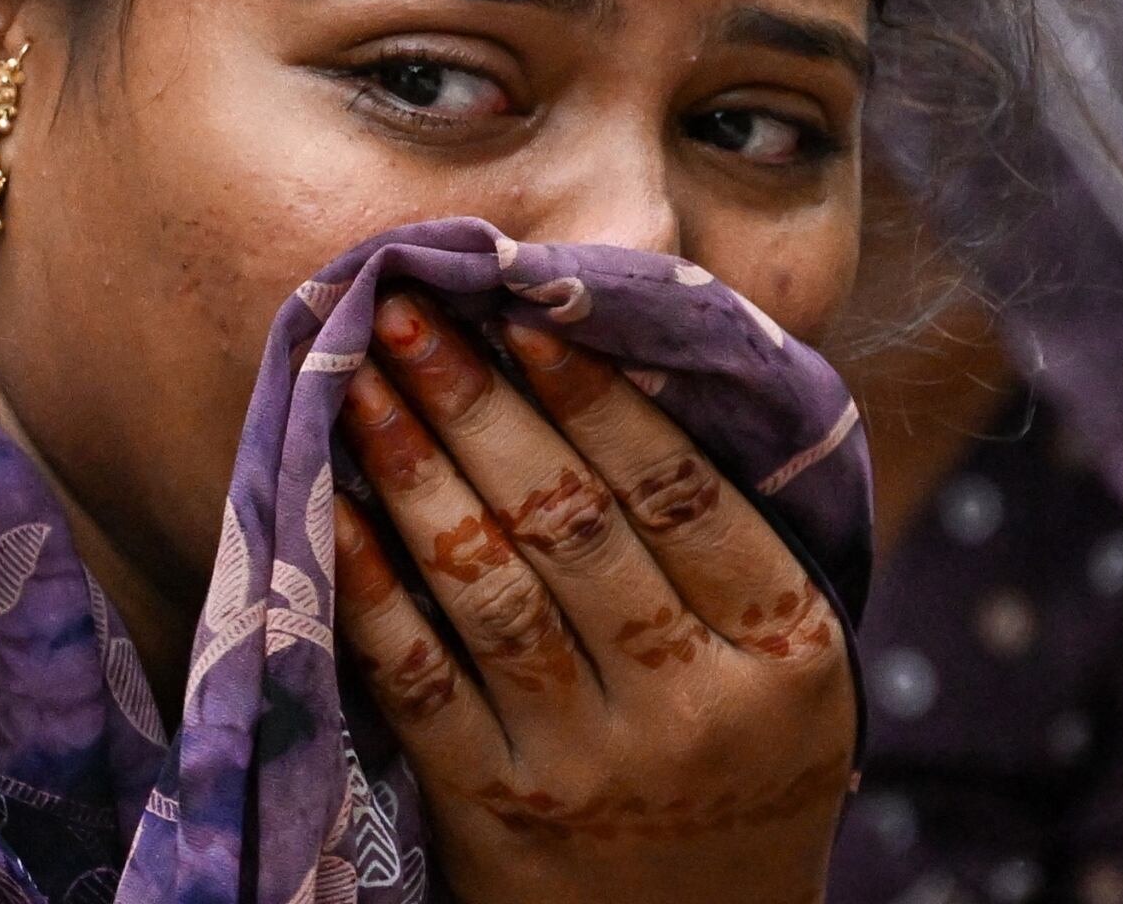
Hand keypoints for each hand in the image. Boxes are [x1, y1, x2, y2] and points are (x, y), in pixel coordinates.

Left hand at [334, 291, 854, 903]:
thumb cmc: (734, 765)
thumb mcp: (780, 664)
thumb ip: (719, 539)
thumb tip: (607, 358)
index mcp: (792, 647)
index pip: (683, 492)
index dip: (595, 394)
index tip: (522, 309)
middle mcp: (698, 705)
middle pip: (575, 525)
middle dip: (479, 405)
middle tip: (409, 312)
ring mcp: (594, 764)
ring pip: (492, 590)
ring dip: (414, 472)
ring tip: (358, 382)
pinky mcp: (500, 812)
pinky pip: (420, 678)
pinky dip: (370, 587)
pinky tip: (330, 508)